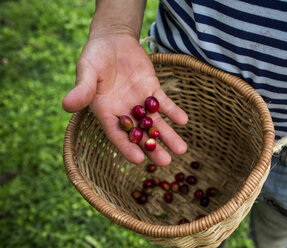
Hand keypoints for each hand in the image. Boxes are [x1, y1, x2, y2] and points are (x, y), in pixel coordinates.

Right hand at [62, 34, 187, 165]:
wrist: (112, 40)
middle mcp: (124, 112)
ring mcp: (140, 102)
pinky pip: (164, 103)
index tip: (139, 160)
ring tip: (181, 150)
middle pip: (140, 134)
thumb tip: (66, 105)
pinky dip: (173, 111)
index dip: (127, 147)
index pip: (117, 134)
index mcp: (106, 112)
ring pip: (155, 123)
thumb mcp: (86, 70)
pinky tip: (183, 120)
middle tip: (166, 163)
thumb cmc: (94, 56)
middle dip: (153, 148)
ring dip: (168, 135)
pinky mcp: (152, 90)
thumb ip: (82, 89)